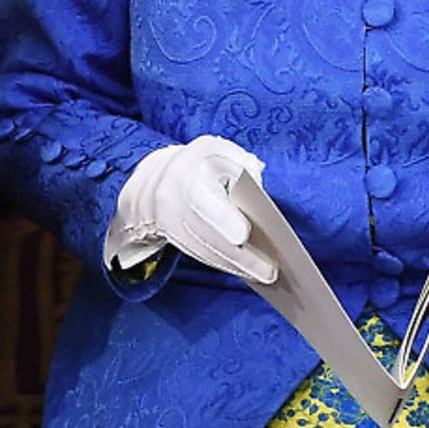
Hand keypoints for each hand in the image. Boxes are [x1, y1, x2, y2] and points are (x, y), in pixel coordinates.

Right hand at [105, 134, 277, 283]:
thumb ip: (243, 167)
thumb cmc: (203, 164)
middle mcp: (171, 197)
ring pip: (203, 248)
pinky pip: (199, 254)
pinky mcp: (173, 238)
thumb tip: (258, 196)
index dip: (222, 218)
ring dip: (234, 264)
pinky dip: (223, 263)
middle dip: (238, 254)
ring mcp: (168, 220)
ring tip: (263, 275)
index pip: (202, 197)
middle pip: (205, 231)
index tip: (243, 237)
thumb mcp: (222, 152)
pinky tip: (245, 271)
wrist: (160, 178)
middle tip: (268, 271)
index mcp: (187, 169)